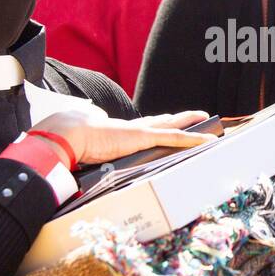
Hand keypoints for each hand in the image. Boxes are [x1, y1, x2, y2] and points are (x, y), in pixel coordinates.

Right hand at [32, 110, 215, 165]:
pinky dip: (193, 139)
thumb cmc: (68, 142)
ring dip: (192, 127)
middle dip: (180, 119)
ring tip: (208, 123)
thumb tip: (83, 159)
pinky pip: (174, 138)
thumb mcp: (81, 149)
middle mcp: (131, 128)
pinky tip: (207, 140)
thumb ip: (88, 153)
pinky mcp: (143, 137)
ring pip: (173, 126)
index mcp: (117, 131)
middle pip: (162, 121)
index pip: (143, 127)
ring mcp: (139, 131)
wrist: (66, 135)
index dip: (157, 124)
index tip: (166, 121)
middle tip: (197, 116)